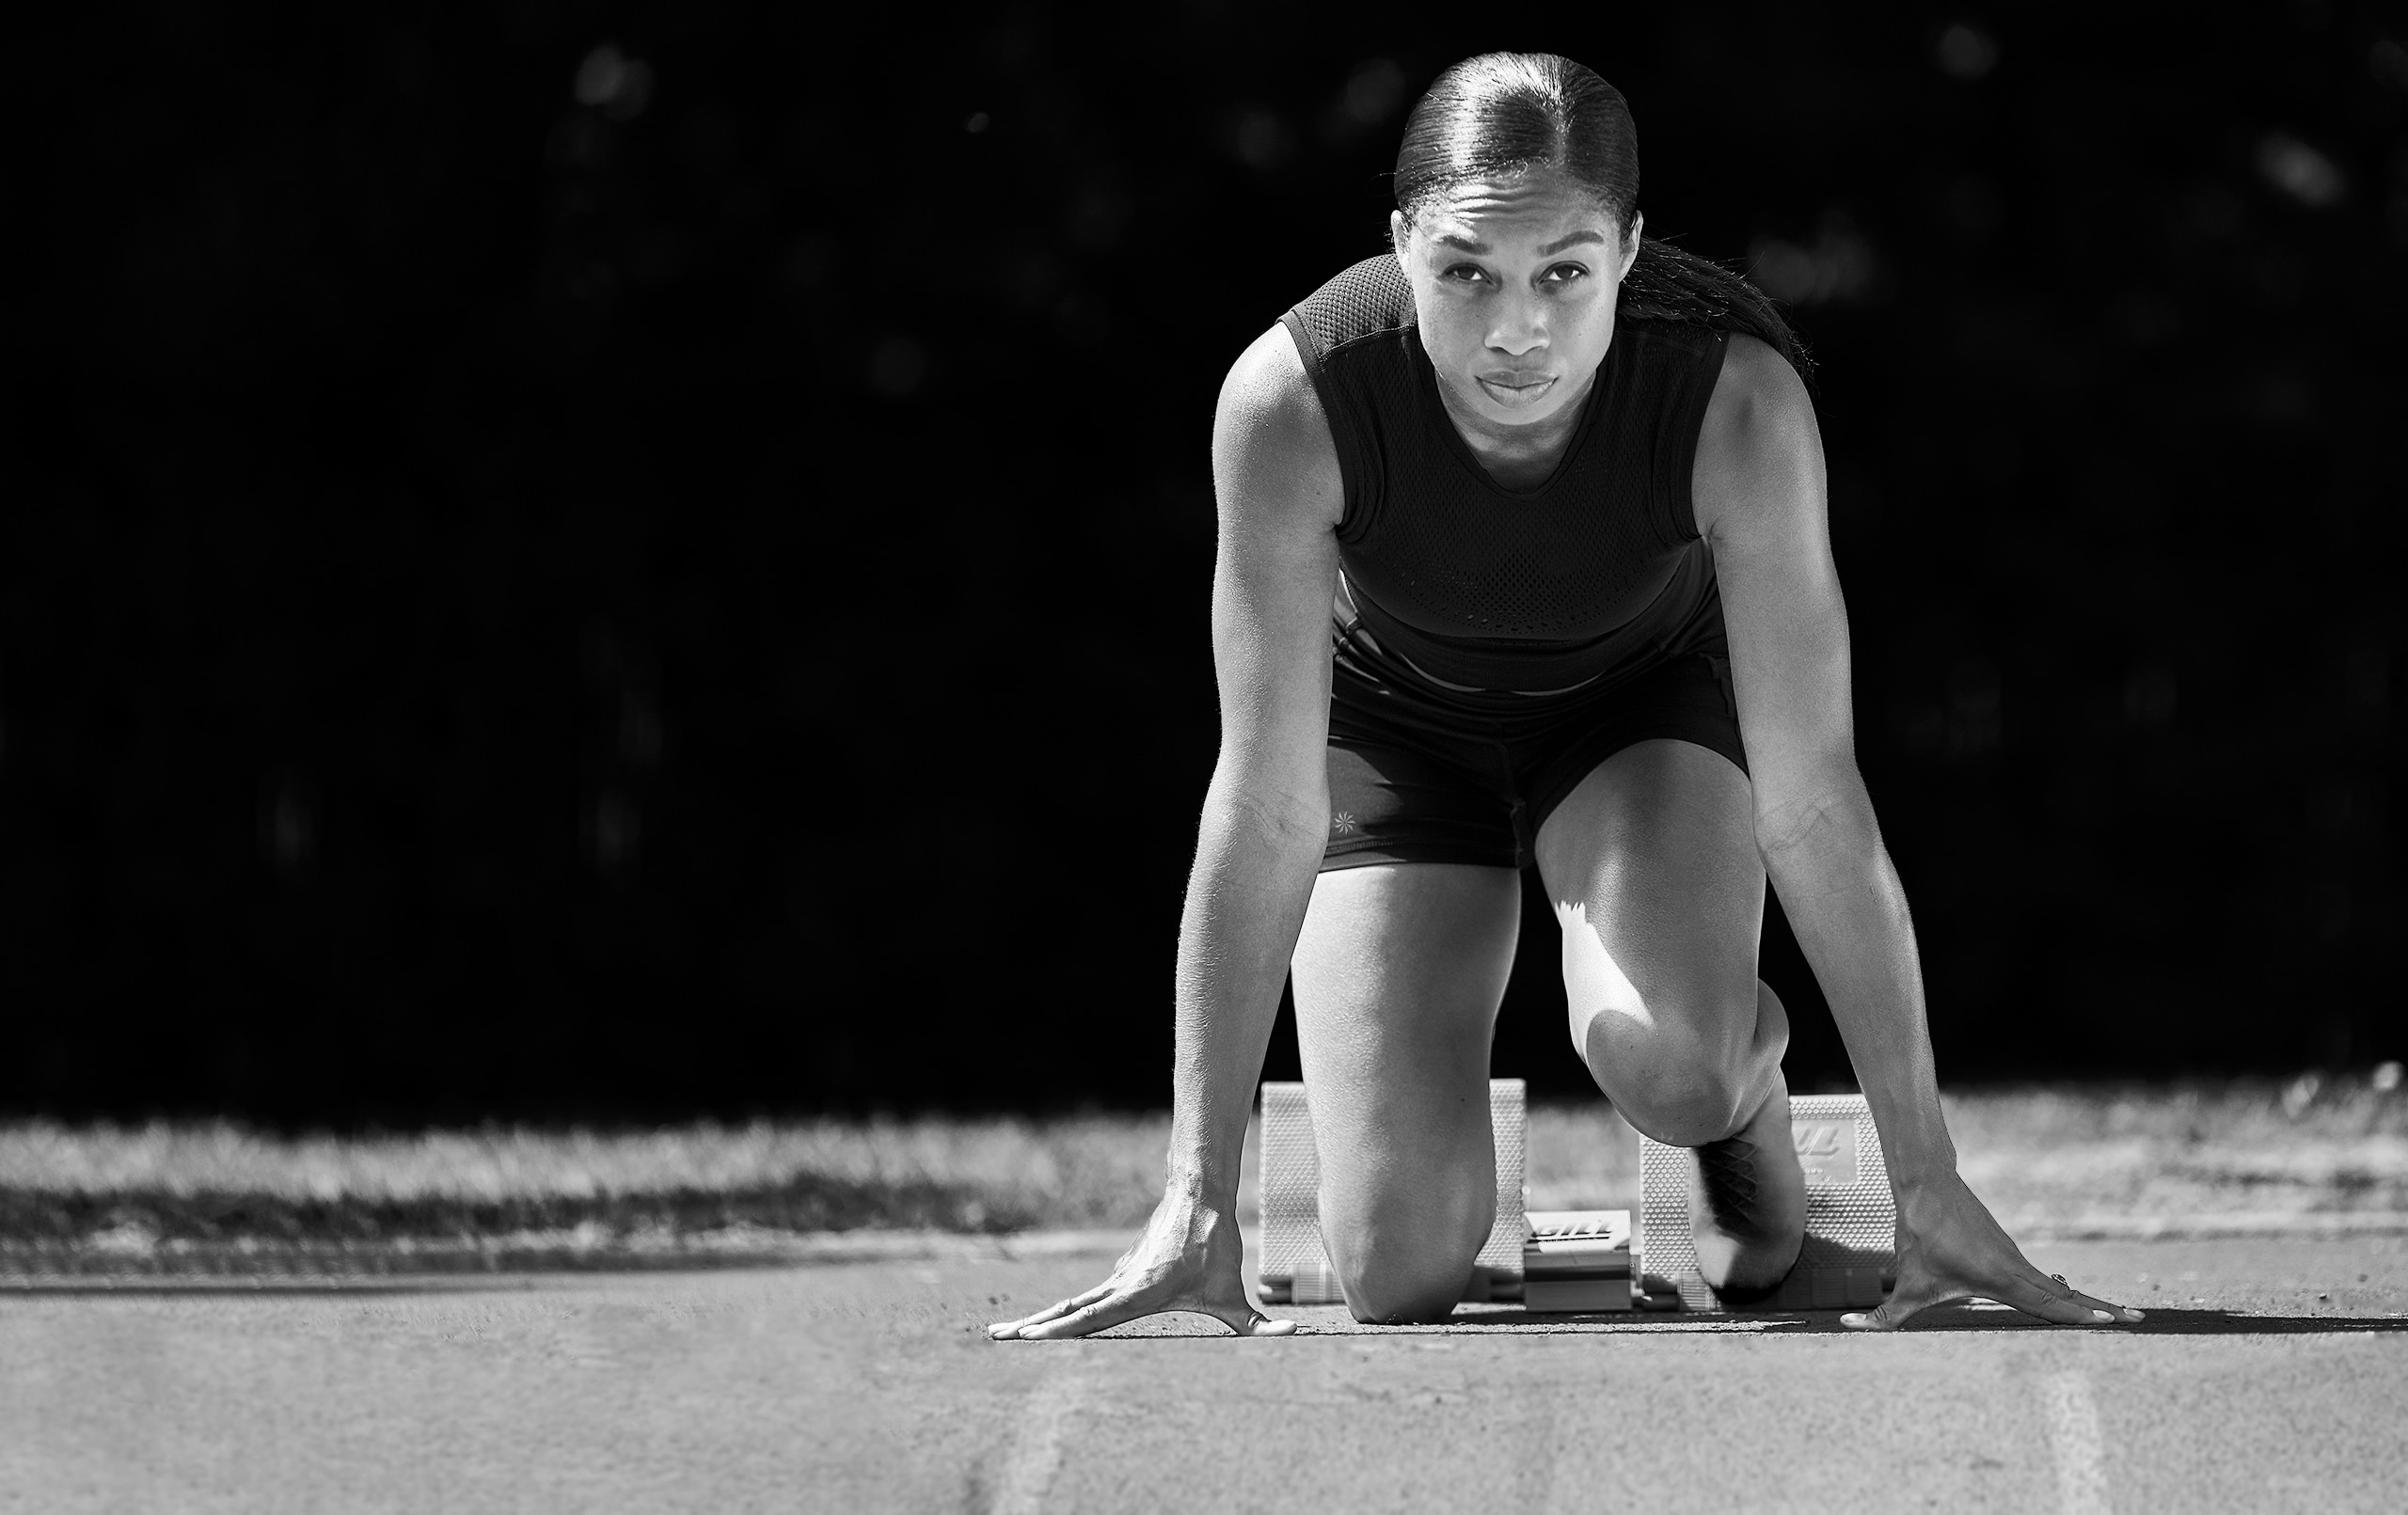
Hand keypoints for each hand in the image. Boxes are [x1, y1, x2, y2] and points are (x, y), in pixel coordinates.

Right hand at [987, 1193, 1297, 1340]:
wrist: (1200, 1196)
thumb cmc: (1214, 1244)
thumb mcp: (1234, 1292)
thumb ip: (1258, 1322)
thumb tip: (1291, 1337)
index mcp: (1137, 1293)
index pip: (1091, 1318)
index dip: (1060, 1331)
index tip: (1029, 1339)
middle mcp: (1120, 1285)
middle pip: (1068, 1311)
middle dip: (1033, 1327)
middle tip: (997, 1338)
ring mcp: (1117, 1278)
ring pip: (1073, 1302)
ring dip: (1043, 1319)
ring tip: (1010, 1334)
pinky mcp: (1122, 1273)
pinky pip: (1087, 1296)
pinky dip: (1064, 1310)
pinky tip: (1052, 1322)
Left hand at [1842, 1171, 2145, 1330]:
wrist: (1927, 1183)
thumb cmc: (1919, 1234)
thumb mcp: (1905, 1282)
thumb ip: (1884, 1314)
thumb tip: (1851, 1327)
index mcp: (2003, 1279)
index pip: (2050, 1304)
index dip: (2081, 1315)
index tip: (2117, 1322)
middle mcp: (2017, 1269)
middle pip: (2065, 1296)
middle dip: (2100, 1310)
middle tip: (2139, 1321)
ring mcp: (2015, 1258)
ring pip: (2055, 1286)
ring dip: (2084, 1301)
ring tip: (2118, 1316)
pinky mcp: (2007, 1251)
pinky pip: (2040, 1277)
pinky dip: (2061, 1290)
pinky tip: (2068, 1295)